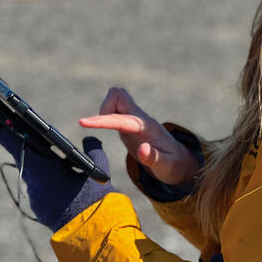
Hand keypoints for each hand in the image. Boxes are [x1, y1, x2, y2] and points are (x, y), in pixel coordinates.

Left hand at [0, 123, 113, 230]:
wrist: (92, 233)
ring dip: (41, 167)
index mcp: (42, 167)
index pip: (13, 143)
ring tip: (56, 162)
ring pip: (33, 175)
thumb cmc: (94, 198)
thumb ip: (94, 150)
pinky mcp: (40, 209)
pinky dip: (47, 183)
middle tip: (37, 138)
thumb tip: (90, 140)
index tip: (0, 123)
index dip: (5, 132)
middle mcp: (33, 181)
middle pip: (24, 158)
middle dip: (29, 147)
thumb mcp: (98, 169)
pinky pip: (40, 190)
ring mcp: (35, 197)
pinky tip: (61, 183)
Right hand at [79, 87, 199, 185]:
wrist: (179, 161)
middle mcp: (140, 118)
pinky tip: (107, 127)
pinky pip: (114, 109)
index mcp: (147, 127)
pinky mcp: (129, 123)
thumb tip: (142, 149)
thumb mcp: (166, 166)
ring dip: (105, 110)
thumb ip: (153, 158)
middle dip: (104, 107)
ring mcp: (134, 118)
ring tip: (107, 128)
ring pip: (115, 98)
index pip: (121, 119)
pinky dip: (105, 115)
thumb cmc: (172, 164)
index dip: (102, 120)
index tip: (83, 122)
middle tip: (102, 127)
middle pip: (119, 95)